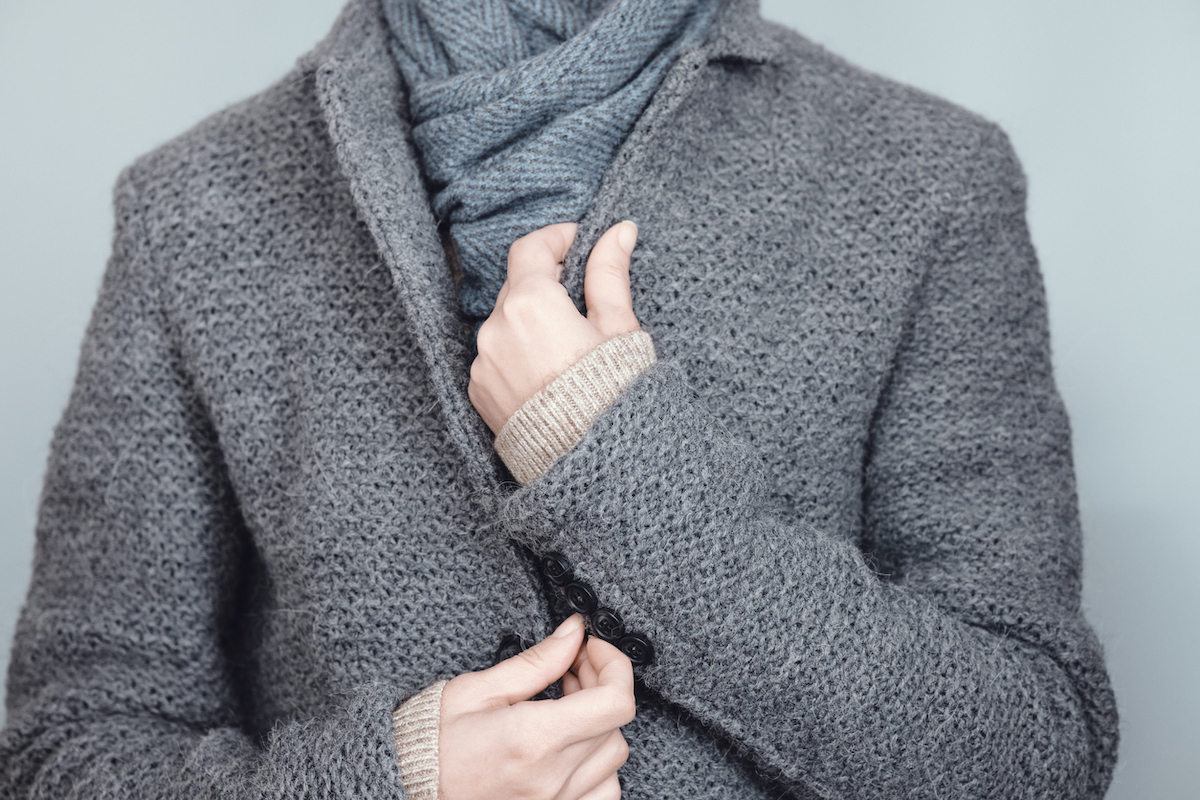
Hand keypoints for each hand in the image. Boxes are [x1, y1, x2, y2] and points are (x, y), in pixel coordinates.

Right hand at [438, 614, 635, 799]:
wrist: (406, 789)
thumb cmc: (432, 743)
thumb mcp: (478, 690)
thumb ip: (535, 662)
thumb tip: (574, 633)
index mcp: (533, 738)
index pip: (614, 702)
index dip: (614, 665)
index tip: (592, 648)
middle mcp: (551, 778)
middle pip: (616, 724)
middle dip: (600, 685)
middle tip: (570, 670)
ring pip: (614, 759)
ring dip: (600, 726)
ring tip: (566, 708)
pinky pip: (603, 793)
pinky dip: (598, 766)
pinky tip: (570, 747)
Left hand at [469, 221, 641, 433]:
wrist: (593, 463)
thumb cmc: (613, 396)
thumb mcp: (618, 329)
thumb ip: (610, 274)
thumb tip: (619, 230)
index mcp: (530, 303)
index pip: (530, 248)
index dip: (557, 238)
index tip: (579, 242)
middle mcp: (495, 328)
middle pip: (517, 286)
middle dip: (548, 286)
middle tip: (585, 302)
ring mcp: (482, 361)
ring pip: (505, 323)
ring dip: (532, 323)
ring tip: (569, 350)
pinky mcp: (478, 391)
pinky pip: (496, 357)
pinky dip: (518, 354)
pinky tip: (549, 376)